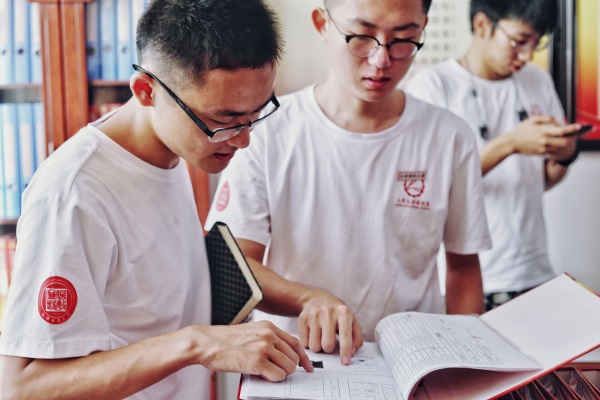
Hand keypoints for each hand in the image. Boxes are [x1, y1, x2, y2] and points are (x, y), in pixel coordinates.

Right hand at [195, 321, 312, 381]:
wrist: (206, 343)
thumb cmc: (224, 340)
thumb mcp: (250, 332)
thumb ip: (267, 339)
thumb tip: (282, 355)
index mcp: (268, 327)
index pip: (295, 342)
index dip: (303, 357)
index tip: (307, 366)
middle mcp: (269, 334)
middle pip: (294, 356)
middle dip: (289, 368)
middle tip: (279, 372)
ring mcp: (264, 347)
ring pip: (288, 367)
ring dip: (281, 374)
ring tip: (268, 373)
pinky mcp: (257, 361)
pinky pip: (277, 375)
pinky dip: (273, 379)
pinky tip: (263, 376)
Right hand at [297, 291, 362, 365]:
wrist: (316, 299)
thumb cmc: (337, 313)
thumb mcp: (351, 320)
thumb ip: (356, 338)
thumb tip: (351, 353)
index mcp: (344, 313)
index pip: (345, 336)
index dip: (345, 351)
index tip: (345, 362)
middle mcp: (328, 313)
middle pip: (327, 345)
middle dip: (329, 349)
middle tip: (330, 342)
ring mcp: (314, 315)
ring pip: (315, 346)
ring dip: (318, 347)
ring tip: (321, 337)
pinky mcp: (303, 319)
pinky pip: (304, 343)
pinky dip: (309, 343)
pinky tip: (313, 334)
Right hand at [508, 116, 578, 158]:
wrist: (512, 143)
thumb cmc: (521, 130)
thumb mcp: (532, 120)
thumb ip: (547, 118)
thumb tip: (558, 120)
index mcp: (544, 130)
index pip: (562, 130)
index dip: (572, 128)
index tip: (579, 126)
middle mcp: (545, 140)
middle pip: (565, 141)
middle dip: (571, 138)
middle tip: (571, 135)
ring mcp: (543, 148)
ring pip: (561, 148)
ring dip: (565, 144)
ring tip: (563, 139)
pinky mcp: (541, 153)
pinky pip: (554, 151)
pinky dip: (557, 148)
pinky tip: (555, 144)